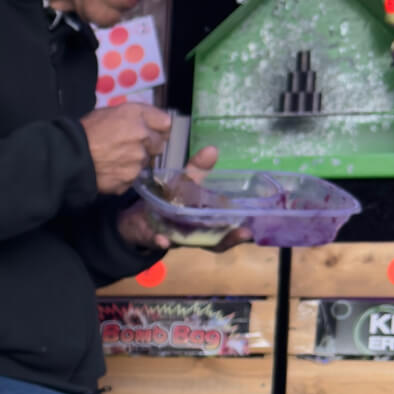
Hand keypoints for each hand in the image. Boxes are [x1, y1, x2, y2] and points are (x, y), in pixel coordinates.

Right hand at [80, 103, 170, 194]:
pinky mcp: (129, 179)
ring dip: (134, 162)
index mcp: (138, 116)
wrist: (68, 157)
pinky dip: (123, 176)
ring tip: (114, 160)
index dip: (157, 129)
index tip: (149, 132)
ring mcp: (138, 161)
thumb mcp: (111, 112)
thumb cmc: (86, 130)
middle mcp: (143, 137)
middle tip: (128, 147)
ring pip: (145, 163)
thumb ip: (134, 116)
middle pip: (159, 145)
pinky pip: (132, 178)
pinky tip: (109, 171)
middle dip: (148, 146)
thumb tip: (149, 124)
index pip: (166, 123)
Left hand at [117, 146, 251, 251]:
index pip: (230, 229)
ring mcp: (178, 238)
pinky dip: (161, 240)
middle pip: (217, 241)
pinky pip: (160, 241)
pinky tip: (161, 239)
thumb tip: (212, 150)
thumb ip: (197, 170)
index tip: (253, 228)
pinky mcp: (157, 239)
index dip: (241, 231)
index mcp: (209, 221)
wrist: (140, 216)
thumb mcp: (184, 184)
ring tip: (200, 238)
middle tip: (244, 233)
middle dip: (229, 238)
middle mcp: (197, 234)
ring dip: (195, 241)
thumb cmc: (171, 201)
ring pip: (190, 243)